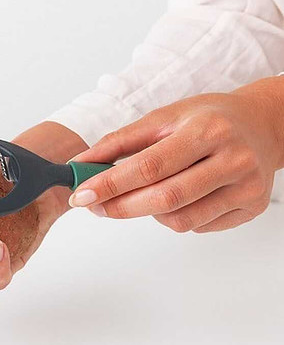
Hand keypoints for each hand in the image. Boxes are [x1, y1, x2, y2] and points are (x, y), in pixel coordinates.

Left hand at [69, 77, 283, 232]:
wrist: (263, 125)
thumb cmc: (208, 119)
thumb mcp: (164, 118)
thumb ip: (120, 141)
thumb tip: (81, 164)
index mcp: (207, 130)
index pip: (150, 166)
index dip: (111, 184)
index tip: (82, 195)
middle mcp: (233, 160)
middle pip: (165, 199)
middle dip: (121, 206)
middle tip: (96, 205)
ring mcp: (246, 188)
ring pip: (179, 220)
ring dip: (148, 213)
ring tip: (146, 193)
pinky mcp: (252, 208)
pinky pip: (197, 226)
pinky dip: (175, 216)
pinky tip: (180, 196)